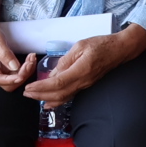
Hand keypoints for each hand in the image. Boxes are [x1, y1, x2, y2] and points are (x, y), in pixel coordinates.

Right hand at [0, 17, 35, 90]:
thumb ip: (4, 53)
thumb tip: (15, 67)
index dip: (10, 80)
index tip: (21, 75)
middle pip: (7, 83)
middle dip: (21, 76)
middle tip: (30, 63)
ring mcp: (0, 68)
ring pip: (14, 78)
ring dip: (25, 72)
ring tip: (32, 59)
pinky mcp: (6, 66)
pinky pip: (16, 72)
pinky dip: (25, 68)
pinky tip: (30, 59)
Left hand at [26, 28, 145, 103]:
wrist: (119, 50)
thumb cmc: (101, 44)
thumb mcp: (81, 46)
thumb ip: (66, 60)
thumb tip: (53, 73)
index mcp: (81, 70)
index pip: (57, 83)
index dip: (41, 88)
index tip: (28, 87)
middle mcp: (83, 81)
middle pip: (59, 94)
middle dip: (40, 95)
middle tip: (26, 93)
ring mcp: (85, 85)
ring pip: (64, 98)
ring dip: (47, 99)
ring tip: (33, 98)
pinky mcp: (86, 85)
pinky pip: (69, 96)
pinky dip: (57, 100)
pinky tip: (49, 102)